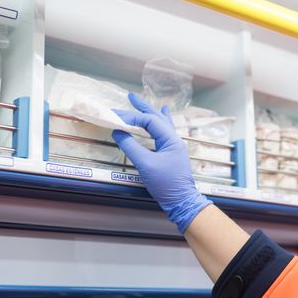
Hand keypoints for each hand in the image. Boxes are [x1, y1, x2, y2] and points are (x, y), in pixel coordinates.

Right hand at [112, 92, 211, 232]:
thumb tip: (118, 131)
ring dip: (150, 113)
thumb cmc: (165, 183)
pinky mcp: (171, 153)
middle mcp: (174, 139)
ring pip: (161, 124)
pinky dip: (160, 123)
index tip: (115, 116)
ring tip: (142, 103)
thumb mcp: (145, 164)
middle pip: (157, 118)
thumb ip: (131, 146)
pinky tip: (163, 115)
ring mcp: (174, 146)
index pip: (149, 121)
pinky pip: (164, 132)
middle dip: (143, 107)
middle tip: (130, 96)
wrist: (181, 201)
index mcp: (170, 139)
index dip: (132, 116)